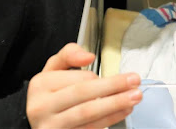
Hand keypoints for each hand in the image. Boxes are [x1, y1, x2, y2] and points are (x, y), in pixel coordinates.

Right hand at [27, 43, 141, 128]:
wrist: (40, 122)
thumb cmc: (50, 94)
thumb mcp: (53, 69)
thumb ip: (69, 55)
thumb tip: (88, 56)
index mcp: (40, 85)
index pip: (78, 78)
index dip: (102, 78)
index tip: (123, 77)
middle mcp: (41, 106)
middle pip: (83, 94)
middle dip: (113, 87)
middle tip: (134, 82)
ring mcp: (51, 126)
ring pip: (87, 113)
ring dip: (115, 104)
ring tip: (134, 98)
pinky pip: (90, 128)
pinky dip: (110, 119)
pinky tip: (123, 111)